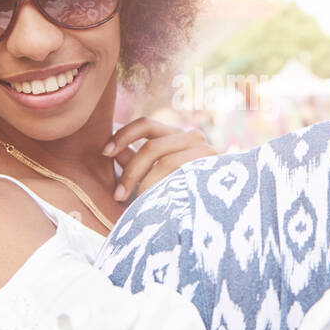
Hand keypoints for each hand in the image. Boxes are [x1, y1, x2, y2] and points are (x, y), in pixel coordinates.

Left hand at [103, 118, 217, 201]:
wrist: (224, 205)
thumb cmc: (184, 190)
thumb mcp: (155, 174)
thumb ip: (136, 162)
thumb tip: (112, 151)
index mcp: (176, 135)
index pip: (145, 124)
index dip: (122, 136)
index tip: (105, 153)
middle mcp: (193, 137)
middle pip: (152, 147)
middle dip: (130, 172)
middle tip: (118, 196)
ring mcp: (206, 152)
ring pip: (166, 163)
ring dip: (146, 185)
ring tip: (139, 204)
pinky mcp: (214, 168)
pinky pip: (182, 176)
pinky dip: (165, 190)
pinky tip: (158, 204)